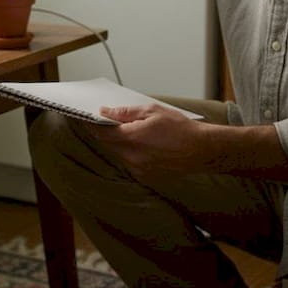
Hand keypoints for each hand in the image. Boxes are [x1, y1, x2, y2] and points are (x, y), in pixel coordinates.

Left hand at [87, 104, 216, 184]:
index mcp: (132, 139)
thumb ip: (125, 113)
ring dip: (119, 142)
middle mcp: (132, 158)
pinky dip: (130, 151)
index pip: (101, 132)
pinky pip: (130, 161)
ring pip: (119, 153)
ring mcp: (138, 169)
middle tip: (105, 119)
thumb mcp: (152, 111)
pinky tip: (141, 142)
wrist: (202, 150)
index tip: (85, 117)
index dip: (91, 124)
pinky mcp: (145, 176)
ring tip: (130, 129)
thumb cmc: (181, 128)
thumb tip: (105, 112)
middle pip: (108, 143)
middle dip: (105, 131)